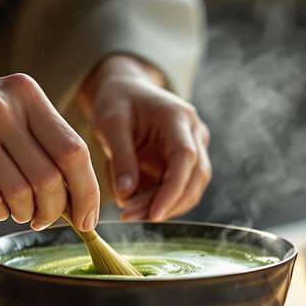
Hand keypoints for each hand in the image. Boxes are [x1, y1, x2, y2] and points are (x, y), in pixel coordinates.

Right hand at [0, 65, 99, 230]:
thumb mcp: (6, 108)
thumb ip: (42, 141)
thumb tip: (81, 199)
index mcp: (25, 93)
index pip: (74, 151)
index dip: (87, 192)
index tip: (87, 219)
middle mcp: (1, 107)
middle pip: (51, 178)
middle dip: (54, 211)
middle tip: (44, 219)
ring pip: (21, 193)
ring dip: (24, 213)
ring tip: (16, 210)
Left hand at [78, 55, 211, 221]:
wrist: (125, 90)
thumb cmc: (116, 101)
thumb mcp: (110, 123)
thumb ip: (121, 157)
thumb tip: (126, 196)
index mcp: (177, 117)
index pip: (185, 157)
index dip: (173, 189)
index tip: (154, 214)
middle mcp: (194, 133)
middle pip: (193, 178)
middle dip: (163, 203)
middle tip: (128, 215)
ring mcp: (194, 148)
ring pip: (190, 189)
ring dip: (162, 206)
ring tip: (127, 211)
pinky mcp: (185, 163)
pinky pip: (179, 190)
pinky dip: (159, 201)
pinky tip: (133, 203)